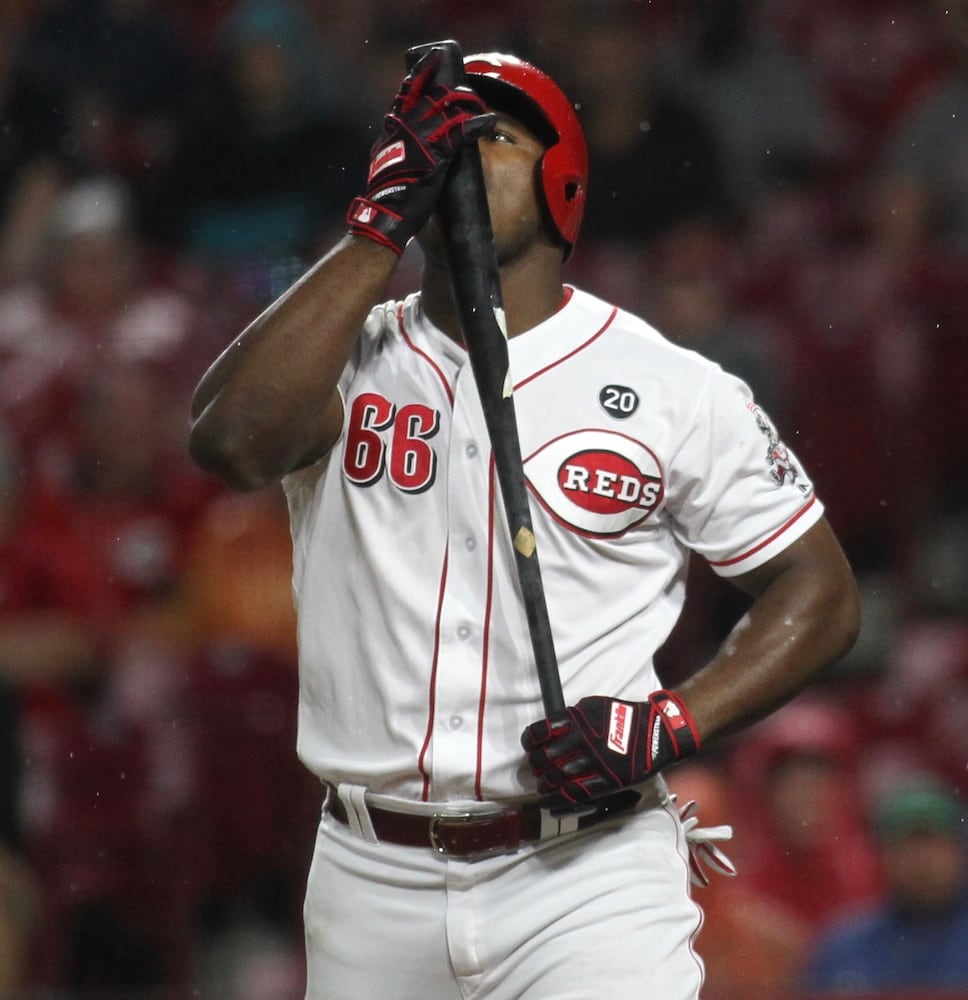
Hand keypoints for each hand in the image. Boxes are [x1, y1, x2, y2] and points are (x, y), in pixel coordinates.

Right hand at [346, 47, 494, 254]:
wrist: (384, 215)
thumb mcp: (385, 163)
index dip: (422, 71)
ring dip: (467, 103)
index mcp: (392, 129)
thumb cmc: (386, 196)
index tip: (435, 57)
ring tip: (479, 104)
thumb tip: (404, 145)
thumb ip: (396, 147)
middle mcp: (404, 128)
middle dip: (452, 90)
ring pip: (446, 109)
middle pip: (431, 95)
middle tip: (466, 90)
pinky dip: (477, 125)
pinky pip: (460, 133)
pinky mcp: (434, 155)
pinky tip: (488, 121)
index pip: (407, 92)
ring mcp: (419, 139)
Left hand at [521, 689, 700, 809]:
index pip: (540, 731)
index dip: (530, 741)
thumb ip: (571, 716)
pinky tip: (553, 800)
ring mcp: (594, 762)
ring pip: (557, 777)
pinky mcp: (606, 780)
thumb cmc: (623, 716)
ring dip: (545, 783)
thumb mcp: (593, 706)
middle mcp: (582, 740)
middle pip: (544, 757)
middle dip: (536, 765)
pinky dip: (560, 799)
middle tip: (537, 768)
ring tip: (543, 785)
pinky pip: (576, 793)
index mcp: (576, 720)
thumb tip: (551, 727)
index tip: (529, 746)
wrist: (655, 731)